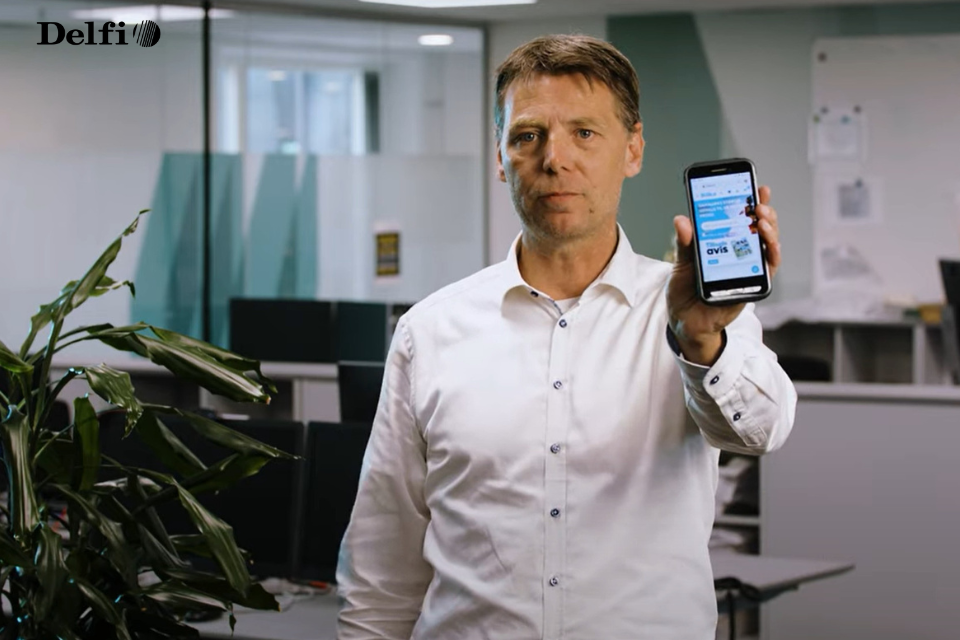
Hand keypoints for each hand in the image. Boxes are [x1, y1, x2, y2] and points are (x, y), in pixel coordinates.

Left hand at [667, 185, 781, 364]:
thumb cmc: (684, 292)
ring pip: (768, 247)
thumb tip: (682, 219)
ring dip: (770, 232)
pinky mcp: (751, 287)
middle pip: (760, 229)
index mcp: (724, 245)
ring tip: (763, 221)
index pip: (742, 219)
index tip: (757, 187)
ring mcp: (748, 270)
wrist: (684, 322)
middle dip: (764, 213)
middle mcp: (740, 255)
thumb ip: (685, 243)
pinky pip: (767, 270)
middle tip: (758, 204)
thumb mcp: (681, 264)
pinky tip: (768, 246)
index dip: (752, 202)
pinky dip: (770, 256)